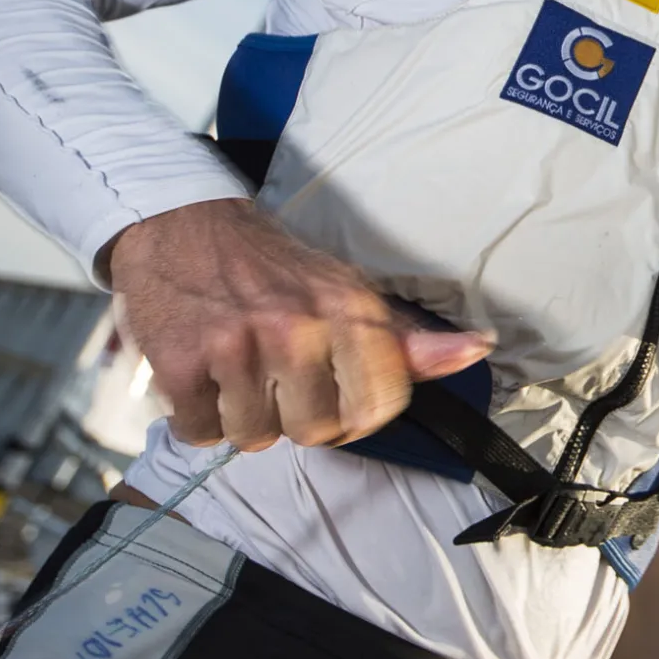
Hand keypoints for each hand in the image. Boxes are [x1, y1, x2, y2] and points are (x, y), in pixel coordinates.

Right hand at [103, 198, 489, 450]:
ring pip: (256, 437)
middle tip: (277, 377)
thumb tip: (477, 350)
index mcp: (348, 311)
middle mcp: (297, 330)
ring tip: (238, 372)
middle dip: (296, 416)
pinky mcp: (181, 364)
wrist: (182, 221)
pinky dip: (197, 416)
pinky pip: (200, 432)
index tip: (335, 395)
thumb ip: (406, 337)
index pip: (377, 409)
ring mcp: (236, 348)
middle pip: (316, 432)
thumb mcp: (346, 289)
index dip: (355, 415)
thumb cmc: (274, 265)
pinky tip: (203, 376)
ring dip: (244, 418)